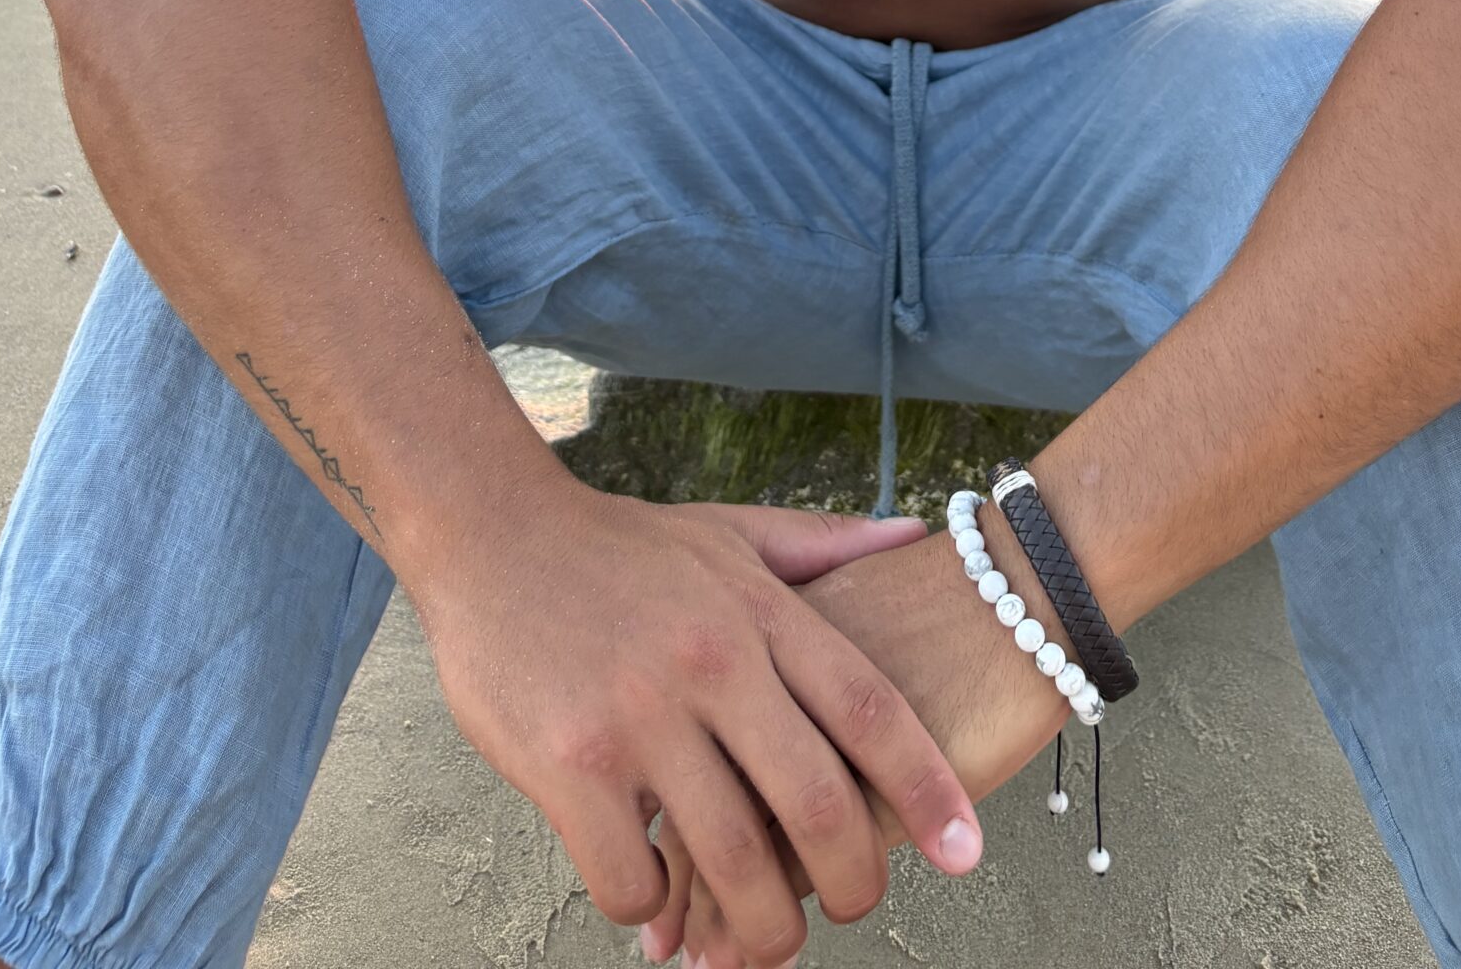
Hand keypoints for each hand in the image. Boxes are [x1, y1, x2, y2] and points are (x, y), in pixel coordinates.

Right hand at [410, 474, 985, 968]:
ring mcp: (638, 718)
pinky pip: (634, 879)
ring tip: (766, 941)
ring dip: (762, 925)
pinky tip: (656, 898)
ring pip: (733, 862)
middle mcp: (710, 664)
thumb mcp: (732, 534)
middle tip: (856, 910)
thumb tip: (919, 535)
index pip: (869, 710)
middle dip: (853, 882)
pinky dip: (655, 912)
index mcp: (759, 613)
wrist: (493, 533)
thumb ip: (826, 545)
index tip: (968, 852)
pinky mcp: (569, 766)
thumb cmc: (620, 545)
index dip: (927, 789)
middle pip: (816, 804)